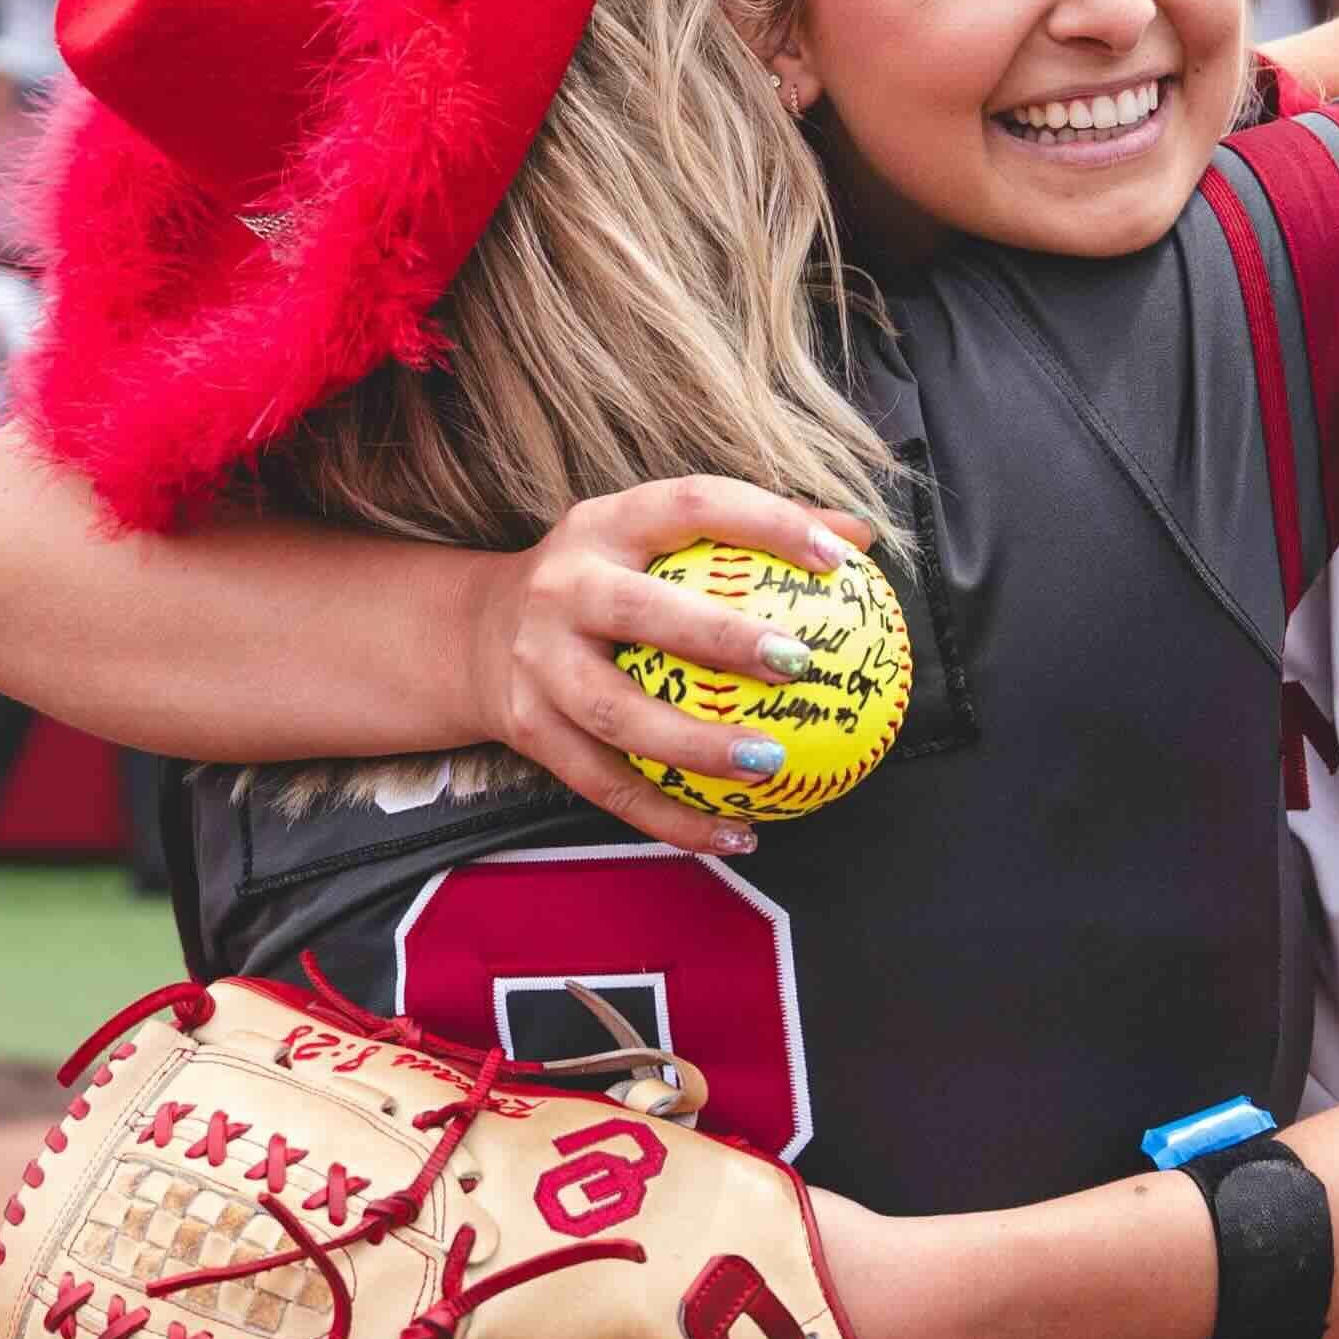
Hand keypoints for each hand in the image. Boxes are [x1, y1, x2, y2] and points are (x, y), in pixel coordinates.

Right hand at [459, 477, 878, 856]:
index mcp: (604, 525)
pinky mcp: (530, 731)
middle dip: (720, 638)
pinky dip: (672, 818)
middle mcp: (562, 587)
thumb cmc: (603, 581)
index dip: (764, 522)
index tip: (837, 557)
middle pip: (638, 611)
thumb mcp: (654, 540)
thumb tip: (862, 536)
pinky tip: (737, 834)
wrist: (477, 636)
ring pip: (616, 714)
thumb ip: (749, 535)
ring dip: (695, 746)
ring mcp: (540, 663)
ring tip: (772, 765)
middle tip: (798, 664)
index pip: (689, 504)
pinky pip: (608, 786)